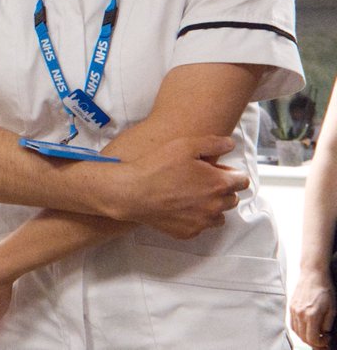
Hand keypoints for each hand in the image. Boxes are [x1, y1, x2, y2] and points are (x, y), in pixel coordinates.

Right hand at [115, 135, 248, 238]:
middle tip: (199, 180)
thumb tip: (230, 144)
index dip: (230, 173)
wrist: (132, 192)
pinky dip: (195, 218)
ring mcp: (202, 222)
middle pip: (232, 199)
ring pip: (218, 215)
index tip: (216, 170)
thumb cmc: (157, 167)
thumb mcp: (185, 145)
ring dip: (211, 206)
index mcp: (219, 184)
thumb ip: (214, 143)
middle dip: (221, 189)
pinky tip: (179, 206)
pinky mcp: (188, 233)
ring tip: (191, 195)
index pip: (243, 181)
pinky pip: (200, 226)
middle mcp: (215, 206)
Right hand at [290, 267, 335, 347]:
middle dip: (313, 342)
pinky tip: (306, 327)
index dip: (321, 343)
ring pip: (296, 331)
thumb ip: (327, 324)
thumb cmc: (324, 289)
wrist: (312, 274)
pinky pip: (292, 323)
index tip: (327, 339)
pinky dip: (298, 329)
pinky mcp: (291, 306)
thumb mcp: (332, 309)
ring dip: (305, 336)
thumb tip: (324, 333)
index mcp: (311, 315)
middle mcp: (300, 313)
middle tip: (322, 339)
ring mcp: (293, 310)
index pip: (312, 338)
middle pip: (303, 337)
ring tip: (314, 333)